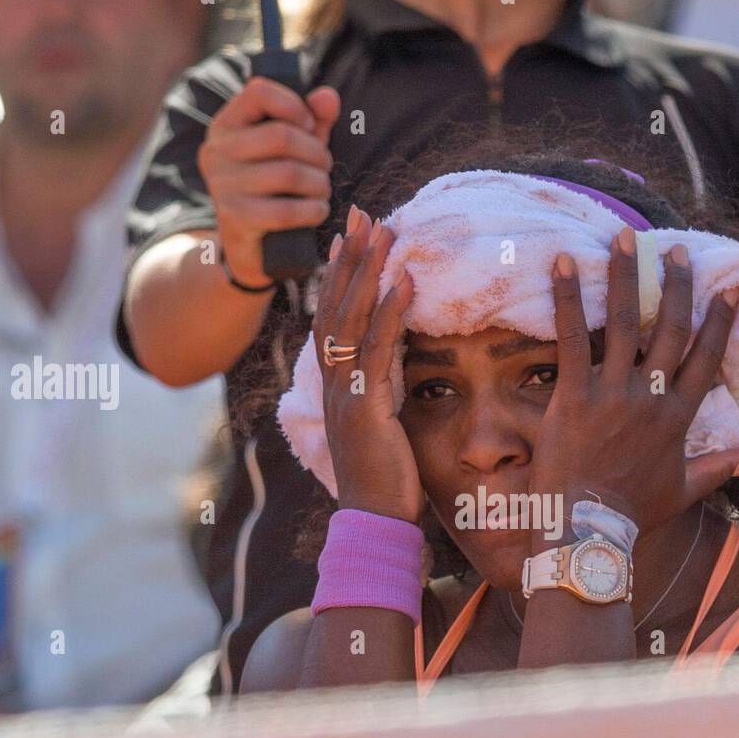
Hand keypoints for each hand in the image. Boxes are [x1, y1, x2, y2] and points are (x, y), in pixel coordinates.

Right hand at [199, 78, 339, 286]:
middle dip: (317, 153)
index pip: (260, 91)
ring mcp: (222, 185)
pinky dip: (312, 210)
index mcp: (226, 125)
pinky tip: (317, 211)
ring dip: (319, 184)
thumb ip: (311, 120)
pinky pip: (286, 210)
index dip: (295, 105)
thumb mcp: (292, 150)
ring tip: (322, 190)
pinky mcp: (235, 218)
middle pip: (282, 136)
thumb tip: (329, 97)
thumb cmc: (275, 189)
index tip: (309, 126)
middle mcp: (217, 151)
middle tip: (325, 167)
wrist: (251, 247)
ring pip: (289, 174)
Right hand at [311, 208, 423, 524]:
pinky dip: (390, 312)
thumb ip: (385, 391)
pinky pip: (377, 350)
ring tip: (384, 230)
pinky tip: (405, 281)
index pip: (334, 319)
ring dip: (368, 271)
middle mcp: (333, 384)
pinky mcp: (366, 407)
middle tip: (362, 213)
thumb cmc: (386, 483)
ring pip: (352, 319)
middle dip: (350, 257)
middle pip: (336, 307)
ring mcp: (345, 394)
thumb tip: (398, 364)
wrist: (375, 524)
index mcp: (337, 387)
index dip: (340, 276)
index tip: (349, 237)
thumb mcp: (383, 427)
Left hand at [528, 230, 738, 542]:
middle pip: (670, 330)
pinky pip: (571, 336)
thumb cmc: (633, 513)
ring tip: (625, 239)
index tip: (726, 292)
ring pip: (623, 322)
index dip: (718, 323)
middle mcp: (651, 397)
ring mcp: (613, 392)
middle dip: (675, 287)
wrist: (589, 530)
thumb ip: (718, 468)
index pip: (705, 359)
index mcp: (678, 418)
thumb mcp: (683, 491)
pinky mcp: (574, 394)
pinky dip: (566, 298)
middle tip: (676, 253)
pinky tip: (561, 262)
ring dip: (624, 276)